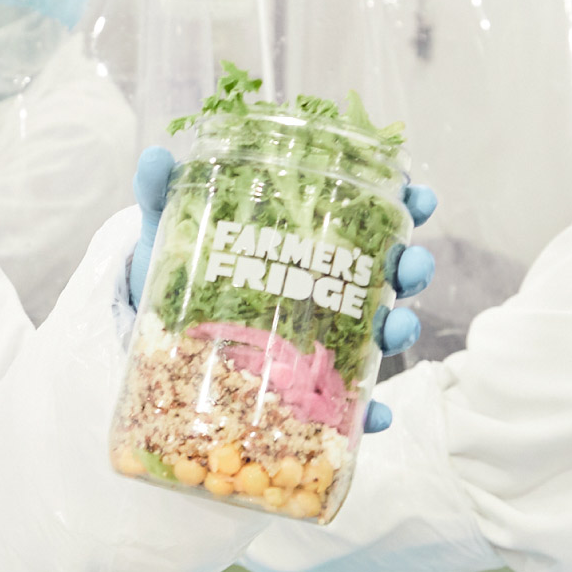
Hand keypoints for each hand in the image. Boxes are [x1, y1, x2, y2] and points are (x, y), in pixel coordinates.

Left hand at [125, 148, 437, 432]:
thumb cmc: (180, 269)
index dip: (404, 206)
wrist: (155, 332)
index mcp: (306, 242)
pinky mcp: (308, 389)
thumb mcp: (172, 229)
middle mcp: (325, 290)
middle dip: (412, 268)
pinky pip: (347, 405)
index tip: (418, 198)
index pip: (368, 218)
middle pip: (386, 276)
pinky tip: (375, 417)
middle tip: (413, 265)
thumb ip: (163, 193)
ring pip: (377, 335)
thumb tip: (153, 154)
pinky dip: (367, 412)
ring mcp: (322, 341)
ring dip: (399, 331)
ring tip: (396, 329)